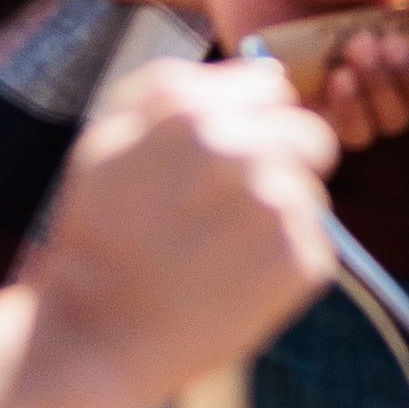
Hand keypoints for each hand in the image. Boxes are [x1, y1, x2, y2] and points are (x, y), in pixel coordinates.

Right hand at [25, 56, 343, 407]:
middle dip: (282, 164)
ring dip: (278, 216)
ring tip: (220, 252)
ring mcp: (275, 205)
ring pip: (310, 192)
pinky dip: (283, 263)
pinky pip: (313, 243)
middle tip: (233, 211)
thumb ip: (176, 89)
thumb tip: (265, 71)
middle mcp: (241, 148)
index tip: (225, 161)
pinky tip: (234, 281)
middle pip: (310, 135)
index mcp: (191, 110)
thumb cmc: (98, 235)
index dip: (252, 123)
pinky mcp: (300, 259)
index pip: (273, 88)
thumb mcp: (107, 139)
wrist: (94, 335)